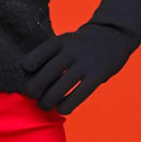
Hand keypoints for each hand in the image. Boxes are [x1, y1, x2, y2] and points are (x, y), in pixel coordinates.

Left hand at [21, 22, 136, 112]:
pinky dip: (66, 106)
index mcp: (59, 42)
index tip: (27, 75)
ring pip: (59, 89)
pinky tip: (62, 108)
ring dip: (47, 102)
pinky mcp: (97, 75)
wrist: (114, 33)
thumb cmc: (82, 44)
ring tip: (45, 105)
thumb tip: (34, 81)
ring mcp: (85, 64)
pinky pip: (78, 95)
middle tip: (31, 96)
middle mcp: (70, 52)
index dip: (26, 69)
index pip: (34, 57)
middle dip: (33, 90)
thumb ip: (52, 57)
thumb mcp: (66, 41)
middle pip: (44, 76)